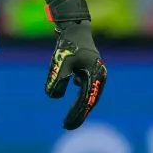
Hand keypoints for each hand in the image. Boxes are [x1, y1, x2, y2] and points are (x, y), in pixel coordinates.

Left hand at [43, 0, 107, 129]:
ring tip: (70, 117)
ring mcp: (96, 72)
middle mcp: (99, 76)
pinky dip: (80, 96)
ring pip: (89, 95)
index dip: (76, 115)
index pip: (85, 101)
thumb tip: (54, 97)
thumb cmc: (68, 43)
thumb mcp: (61, 61)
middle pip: (89, 101)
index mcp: (95, 76)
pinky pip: (87, 87)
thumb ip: (58, 78)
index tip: (65, 125)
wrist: (74, 26)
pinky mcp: (90, 69)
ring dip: (80, 106)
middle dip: (78, 114)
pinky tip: (74, 96)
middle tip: (66, 126)